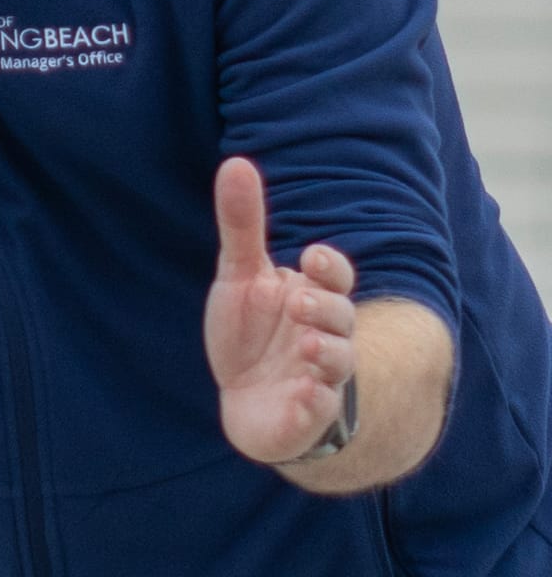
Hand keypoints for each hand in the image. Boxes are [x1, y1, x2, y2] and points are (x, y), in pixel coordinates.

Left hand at [204, 156, 357, 465]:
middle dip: (327, 309)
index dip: (331, 267)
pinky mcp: (307, 416)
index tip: (313, 257)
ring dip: (328, 354)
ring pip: (340, 364)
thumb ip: (242, 223)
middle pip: (342, 317)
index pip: (336, 277)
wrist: (245, 398)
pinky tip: (302, 393)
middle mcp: (323, 336)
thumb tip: (235, 161)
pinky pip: (319, 411)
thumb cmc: (250, 331)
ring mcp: (319, 378)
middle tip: (300, 303)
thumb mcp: (240, 274)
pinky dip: (313, 403)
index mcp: (310, 297)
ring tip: (307, 345)